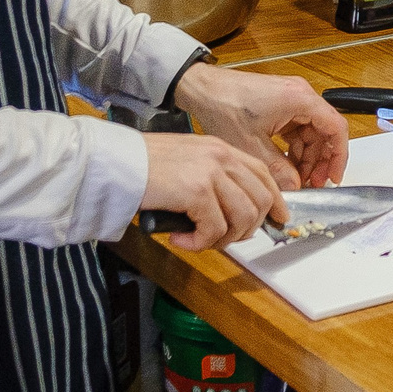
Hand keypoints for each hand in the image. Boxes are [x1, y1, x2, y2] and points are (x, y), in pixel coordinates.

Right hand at [140, 132, 288, 250]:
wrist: (115, 161)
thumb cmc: (142, 164)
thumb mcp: (187, 162)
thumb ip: (212, 178)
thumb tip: (229, 209)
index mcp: (221, 148)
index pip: (263, 175)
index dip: (275, 201)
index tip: (277, 219)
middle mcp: (221, 157)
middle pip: (260, 200)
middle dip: (247, 229)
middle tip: (222, 239)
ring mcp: (211, 173)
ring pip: (243, 218)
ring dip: (223, 239)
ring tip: (199, 240)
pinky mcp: (197, 191)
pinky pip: (214, 230)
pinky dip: (199, 243)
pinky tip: (180, 240)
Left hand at [173, 63, 349, 190]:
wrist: (201, 89)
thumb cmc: (223, 105)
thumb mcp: (252, 145)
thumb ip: (278, 168)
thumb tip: (295, 186)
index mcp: (300, 99)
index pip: (336, 128)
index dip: (339, 156)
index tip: (334, 176)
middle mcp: (300, 95)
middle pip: (325, 132)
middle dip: (320, 160)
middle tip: (312, 184)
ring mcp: (291, 98)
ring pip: (311, 132)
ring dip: (306, 156)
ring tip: (296, 179)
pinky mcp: (280, 104)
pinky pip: (297, 129)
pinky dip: (294, 148)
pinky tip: (285, 164)